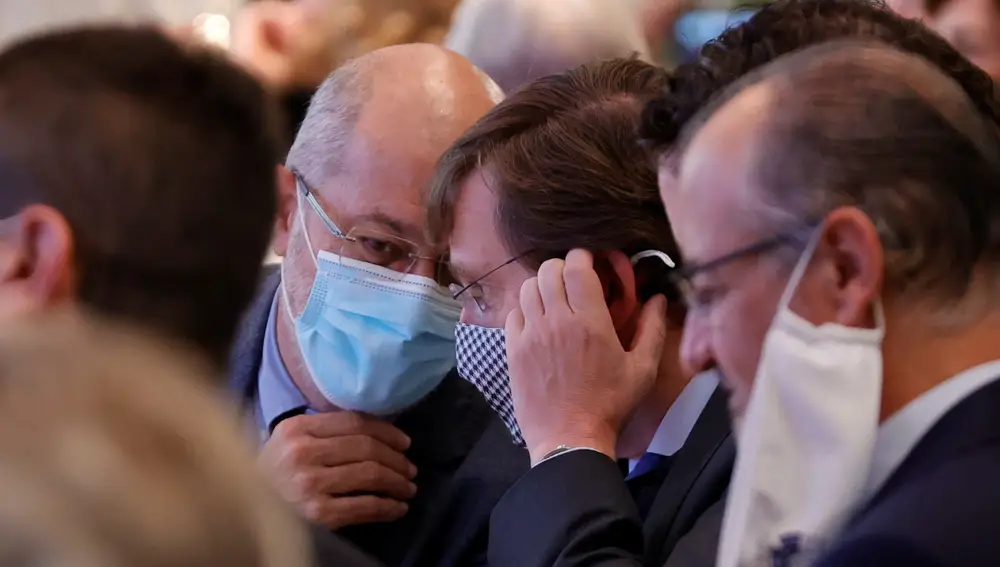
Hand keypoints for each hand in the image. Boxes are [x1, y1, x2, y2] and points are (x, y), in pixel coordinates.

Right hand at [259, 412, 417, 528]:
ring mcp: (309, 484)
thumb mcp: (288, 443)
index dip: (387, 431)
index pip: (354, 422)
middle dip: (396, 458)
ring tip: (408, 487)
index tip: (404, 442)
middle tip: (410, 468)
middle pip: (366, 447)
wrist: (243, 512)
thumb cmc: (270, 476)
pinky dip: (388, 506)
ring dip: (397, 481)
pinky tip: (398, 508)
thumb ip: (322, 432)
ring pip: (370, 474)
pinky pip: (364, 505)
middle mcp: (302, 453)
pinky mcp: (316, 513)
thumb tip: (376, 433)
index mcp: (296, 429)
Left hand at [505, 249, 667, 464]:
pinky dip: (524, 309)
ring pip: (527, 288)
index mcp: (590, 321)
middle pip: (548, 270)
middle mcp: (557, 321)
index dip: (582, 256)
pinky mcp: (513, 350)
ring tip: (554, 298)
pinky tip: (537, 321)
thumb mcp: (642, 370)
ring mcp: (531, 335)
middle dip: (561, 267)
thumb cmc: (611, 405)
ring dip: (541, 285)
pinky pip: (512, 313)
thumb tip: (657, 297)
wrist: (570, 439)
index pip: (577, 267)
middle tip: (573, 279)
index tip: (590, 262)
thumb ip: (652, 329)